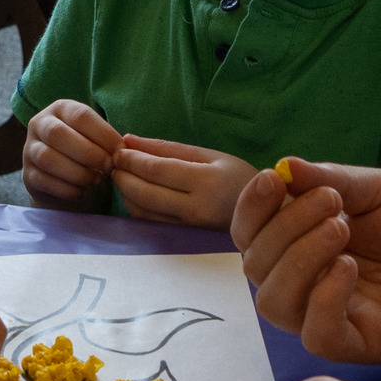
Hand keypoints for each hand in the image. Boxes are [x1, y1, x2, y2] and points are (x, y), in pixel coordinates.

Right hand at [22, 99, 120, 206]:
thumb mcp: (97, 140)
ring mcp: (29, 150)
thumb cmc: (88, 153)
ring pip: (47, 158)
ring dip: (77, 172)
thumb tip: (122, 152)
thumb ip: (107, 141)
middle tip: (108, 167)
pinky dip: (66, 188)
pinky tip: (82, 191)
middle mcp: (40, 124)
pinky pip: (43, 180)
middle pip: (58, 134)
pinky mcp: (27, 175)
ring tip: (95, 180)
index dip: (103, 133)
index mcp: (60, 109)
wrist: (66, 180)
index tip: (121, 150)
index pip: (80, 115)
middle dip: (88, 152)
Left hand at [110, 135, 257, 228]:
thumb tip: (130, 140)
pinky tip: (134, 194)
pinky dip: (136, 207)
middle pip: (145, 193)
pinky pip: (150, 223)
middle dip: (122, 176)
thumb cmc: (239, 179)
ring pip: (142, 212)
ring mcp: (189, 228)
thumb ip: (169, 148)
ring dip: (124, 193)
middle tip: (113, 163)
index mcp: (206, 181)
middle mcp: (196, 208)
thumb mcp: (210, 156)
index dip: (132, 160)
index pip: (157, 170)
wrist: (267, 218)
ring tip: (122, 176)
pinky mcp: (184, 241)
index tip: (118, 150)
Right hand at [229, 158, 380, 366]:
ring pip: (274, 302)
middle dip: (284, 227)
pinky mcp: (357, 344)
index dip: (251, 207)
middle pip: (255, 264)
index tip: (274, 179)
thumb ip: (334, 179)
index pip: (251, 233)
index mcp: (302, 243)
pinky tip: (349, 268)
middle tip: (333, 204)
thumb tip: (285, 166)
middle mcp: (306, 281)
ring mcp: (329, 314)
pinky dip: (323, 297)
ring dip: (297, 259)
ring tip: (340, 229)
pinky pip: (316, 334)